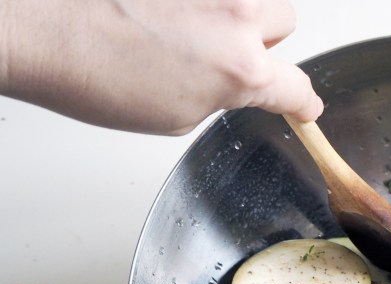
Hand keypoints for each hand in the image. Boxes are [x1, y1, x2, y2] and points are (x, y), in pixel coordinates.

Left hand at [0, 0, 322, 133]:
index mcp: (240, 70)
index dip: (303, 102)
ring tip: (186, 20)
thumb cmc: (90, 69)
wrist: (37, 21)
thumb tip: (234, 82)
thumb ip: (222, 95)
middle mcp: (238, 14)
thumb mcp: (175, 115)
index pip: (298, 88)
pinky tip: (166, 8)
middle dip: (260, 38)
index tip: (303, 104)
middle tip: (219, 50)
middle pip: (284, 21)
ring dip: (234, 8)